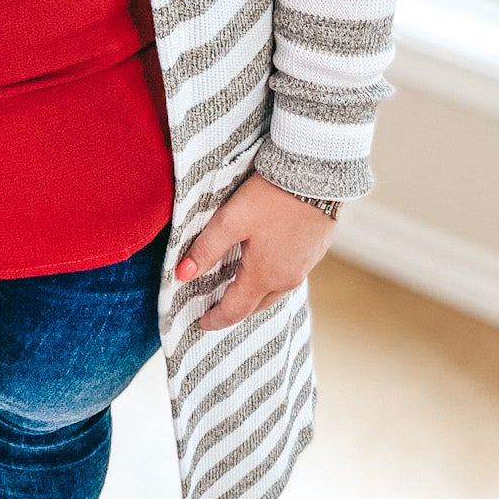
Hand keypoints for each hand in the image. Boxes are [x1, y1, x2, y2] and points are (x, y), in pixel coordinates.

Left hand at [176, 173, 336, 329]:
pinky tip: (264, 266)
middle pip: (256, 305)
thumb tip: (182, 275)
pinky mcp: (315, 252)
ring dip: (254, 295)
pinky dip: (271, 279)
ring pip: (274, 291)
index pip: (235, 310)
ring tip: (236, 289)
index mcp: (264, 275)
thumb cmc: (272, 196)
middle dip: (234, 310)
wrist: (316, 175)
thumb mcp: (231, 220)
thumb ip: (206, 249)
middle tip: (215, 308)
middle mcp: (287, 278)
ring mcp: (304, 266)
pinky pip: (288, 275)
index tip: (200, 323)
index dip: (215, 319)